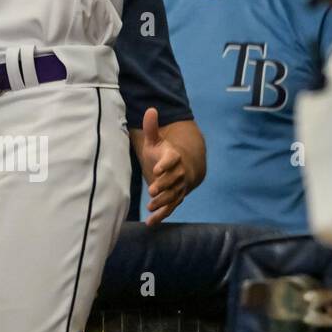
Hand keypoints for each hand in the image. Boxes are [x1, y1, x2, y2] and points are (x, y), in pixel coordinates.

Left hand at [139, 108, 187, 226]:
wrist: (181, 168)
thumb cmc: (162, 152)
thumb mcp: (156, 140)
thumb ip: (152, 127)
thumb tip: (150, 109)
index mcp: (173, 157)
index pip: (171, 160)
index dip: (165, 164)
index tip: (157, 168)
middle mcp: (178, 174)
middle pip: (172, 180)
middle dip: (163, 185)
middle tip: (152, 190)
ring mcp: (178, 188)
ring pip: (172, 196)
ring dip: (162, 202)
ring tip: (151, 206)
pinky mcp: (174, 199)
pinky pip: (169, 208)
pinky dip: (161, 216)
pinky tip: (150, 223)